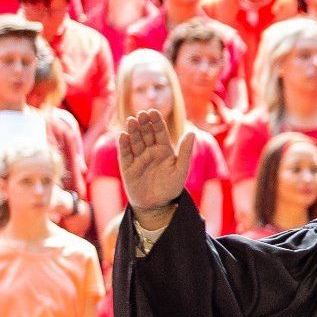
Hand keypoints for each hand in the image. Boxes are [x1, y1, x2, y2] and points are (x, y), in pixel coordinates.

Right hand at [117, 109, 196, 227]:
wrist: (157, 205)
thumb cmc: (171, 187)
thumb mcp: (181, 169)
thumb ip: (185, 152)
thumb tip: (192, 133)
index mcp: (164, 150)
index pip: (160, 132)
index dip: (156, 122)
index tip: (154, 111)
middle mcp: (150, 152)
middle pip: (146, 134)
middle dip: (144, 124)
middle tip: (142, 114)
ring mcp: (138, 158)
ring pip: (135, 141)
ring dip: (133, 131)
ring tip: (132, 120)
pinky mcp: (127, 167)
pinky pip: (125, 154)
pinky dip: (124, 145)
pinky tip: (123, 136)